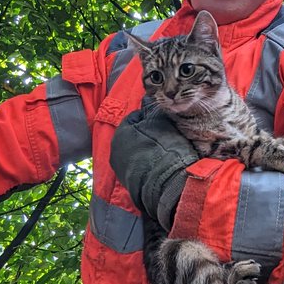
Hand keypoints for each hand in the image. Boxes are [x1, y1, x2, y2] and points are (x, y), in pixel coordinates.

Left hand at [109, 108, 196, 228]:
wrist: (169, 184)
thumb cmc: (165, 148)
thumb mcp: (160, 121)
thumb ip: (151, 109)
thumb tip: (146, 98)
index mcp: (120, 133)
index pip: (135, 118)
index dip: (151, 118)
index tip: (164, 123)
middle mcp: (115, 151)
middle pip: (133, 136)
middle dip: (147, 135)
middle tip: (165, 137)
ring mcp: (120, 170)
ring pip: (136, 153)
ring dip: (146, 151)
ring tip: (163, 153)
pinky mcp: (128, 185)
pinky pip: (139, 168)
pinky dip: (147, 165)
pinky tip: (159, 166)